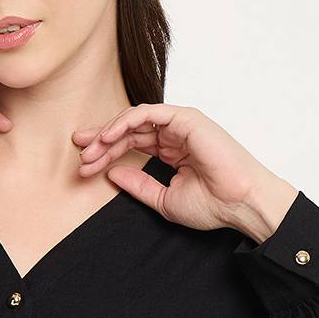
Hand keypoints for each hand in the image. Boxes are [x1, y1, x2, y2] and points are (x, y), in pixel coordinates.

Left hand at [71, 103, 296, 236]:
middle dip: (101, 141)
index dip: (106, 152)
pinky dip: (126, 121)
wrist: (239, 203)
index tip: (84, 165)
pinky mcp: (185, 118)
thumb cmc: (213, 204)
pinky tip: (108, 136)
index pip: (132, 144)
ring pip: (134, 120)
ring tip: (90, 150)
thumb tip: (112, 173)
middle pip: (129, 130)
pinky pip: (148, 113)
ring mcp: (180, 124)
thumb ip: (138, 184)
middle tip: (79, 153)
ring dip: (109, 132)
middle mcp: (175, 135)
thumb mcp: (163, 199)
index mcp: (172, 151)